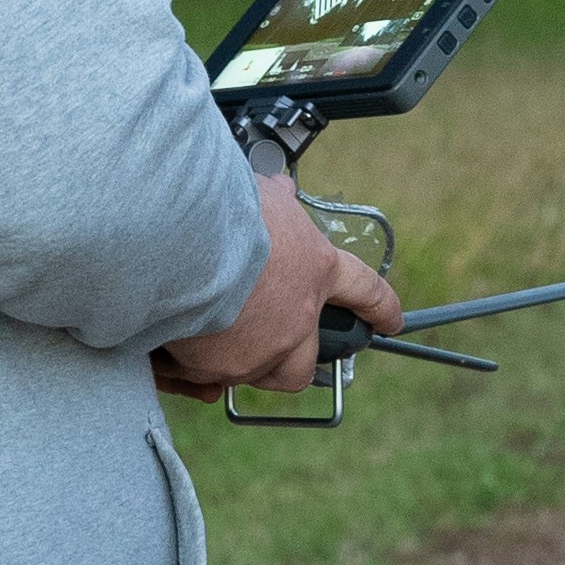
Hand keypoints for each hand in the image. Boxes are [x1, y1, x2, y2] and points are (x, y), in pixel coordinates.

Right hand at [156, 171, 405, 398]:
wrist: (184, 239)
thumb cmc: (222, 209)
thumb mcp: (261, 195)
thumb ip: (274, 202)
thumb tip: (277, 189)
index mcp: (315, 269)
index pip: (365, 290)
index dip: (380, 307)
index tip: (392, 321)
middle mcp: (297, 318)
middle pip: (306, 362)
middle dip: (292, 360)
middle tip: (270, 346)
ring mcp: (263, 349)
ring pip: (257, 372)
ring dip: (236, 358)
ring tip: (206, 339)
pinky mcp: (224, 368)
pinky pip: (208, 376)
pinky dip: (190, 365)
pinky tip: (173, 344)